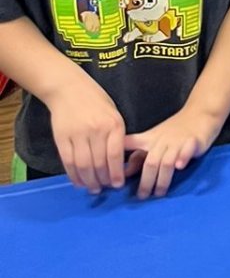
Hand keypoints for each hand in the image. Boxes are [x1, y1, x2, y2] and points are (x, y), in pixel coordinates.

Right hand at [48, 78, 127, 194]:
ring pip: (84, 165)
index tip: (117, 184)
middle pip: (99, 163)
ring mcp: (77, 134)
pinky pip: (68, 161)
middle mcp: (96, 130)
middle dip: (103, 180)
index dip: (116, 173)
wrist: (69, 89)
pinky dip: (73, 175)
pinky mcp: (62, 138)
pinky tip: (78, 182)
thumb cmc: (96, 102)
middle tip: (105, 188)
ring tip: (93, 188)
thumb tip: (119, 163)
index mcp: (113, 124)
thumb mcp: (114, 115)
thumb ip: (117, 136)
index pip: (115, 155)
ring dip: (89, 181)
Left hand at [122, 103, 222, 199]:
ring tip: (159, 193)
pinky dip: (183, 157)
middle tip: (142, 197)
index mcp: (149, 139)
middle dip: (146, 181)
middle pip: (150, 162)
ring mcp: (177, 142)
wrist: (200, 114)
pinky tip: (180, 166)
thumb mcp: (153, 139)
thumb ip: (139, 155)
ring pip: (166, 161)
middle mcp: (161, 141)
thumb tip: (124, 172)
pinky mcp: (193, 141)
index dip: (119, 159)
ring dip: (162, 179)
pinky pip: (187, 150)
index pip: (129, 145)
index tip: (114, 176)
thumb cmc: (174, 130)